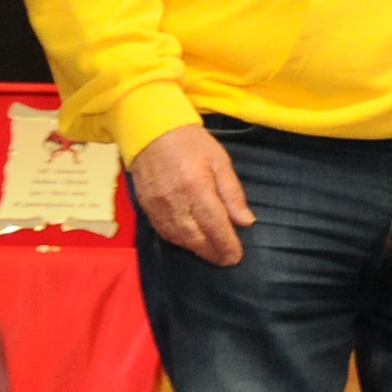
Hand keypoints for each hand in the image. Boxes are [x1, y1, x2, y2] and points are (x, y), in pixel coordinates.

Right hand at [130, 123, 254, 267]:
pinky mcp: (145, 207)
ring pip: (178, 238)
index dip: (226, 244)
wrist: (150, 131)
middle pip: (194, 237)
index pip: (214, 224)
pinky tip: (191, 243)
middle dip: (212, 252)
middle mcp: (175, 200)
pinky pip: (163, 231)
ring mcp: (156, 206)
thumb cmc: (192, 144)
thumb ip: (232, 193)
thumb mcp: (220, 161)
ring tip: (212, 255)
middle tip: (226, 261)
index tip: (236, 257)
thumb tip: (246, 222)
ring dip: (196, 250)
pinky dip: (179, 241)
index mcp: (196, 187)